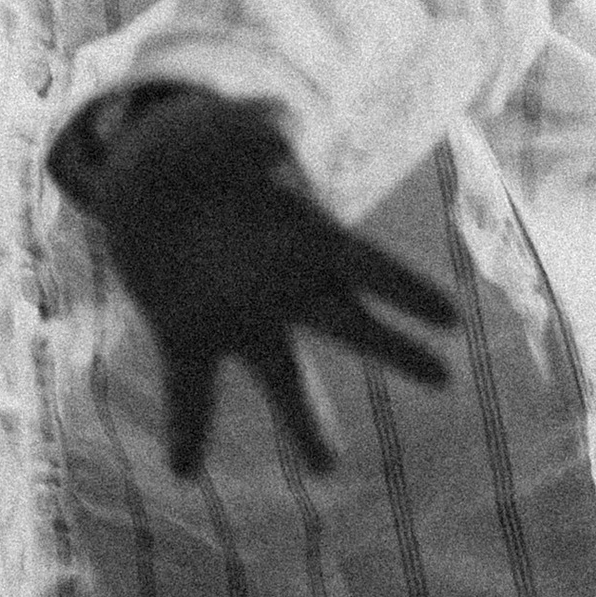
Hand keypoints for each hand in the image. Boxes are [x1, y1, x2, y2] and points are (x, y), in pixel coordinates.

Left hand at [48, 87, 456, 478]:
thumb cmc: (202, 143)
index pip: (367, 265)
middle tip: (445, 377)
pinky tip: (183, 470)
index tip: (451, 318)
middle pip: (348, 323)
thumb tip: (281, 138)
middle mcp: (284, 284)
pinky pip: (190, 386)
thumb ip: (253, 126)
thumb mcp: (223, 124)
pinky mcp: (185, 330)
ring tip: (329, 472)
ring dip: (306, 423)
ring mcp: (239, 314)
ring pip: (281, 375)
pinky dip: (187, 427)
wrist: (145, 174)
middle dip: (393, 348)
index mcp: (304, 234)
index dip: (406, 289)